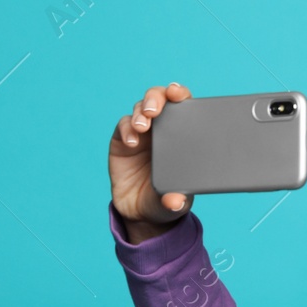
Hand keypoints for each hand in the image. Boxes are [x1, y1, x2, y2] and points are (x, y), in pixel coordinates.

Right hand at [108, 82, 194, 239]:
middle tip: (153, 111)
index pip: (184, 106)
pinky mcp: (122, 140)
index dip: (180, 94)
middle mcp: (163, 129)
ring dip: (141, 112)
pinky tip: (132, 141)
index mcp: (184, 135)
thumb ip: (177, 201)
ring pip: (140, 108)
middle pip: (159, 99)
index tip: (178, 94)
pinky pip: (124, 126)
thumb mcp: (176, 203)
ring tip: (142, 127)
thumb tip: (176, 202)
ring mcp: (142, 133)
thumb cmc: (166, 200)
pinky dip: (127, 129)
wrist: (141, 212)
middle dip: (156, 98)